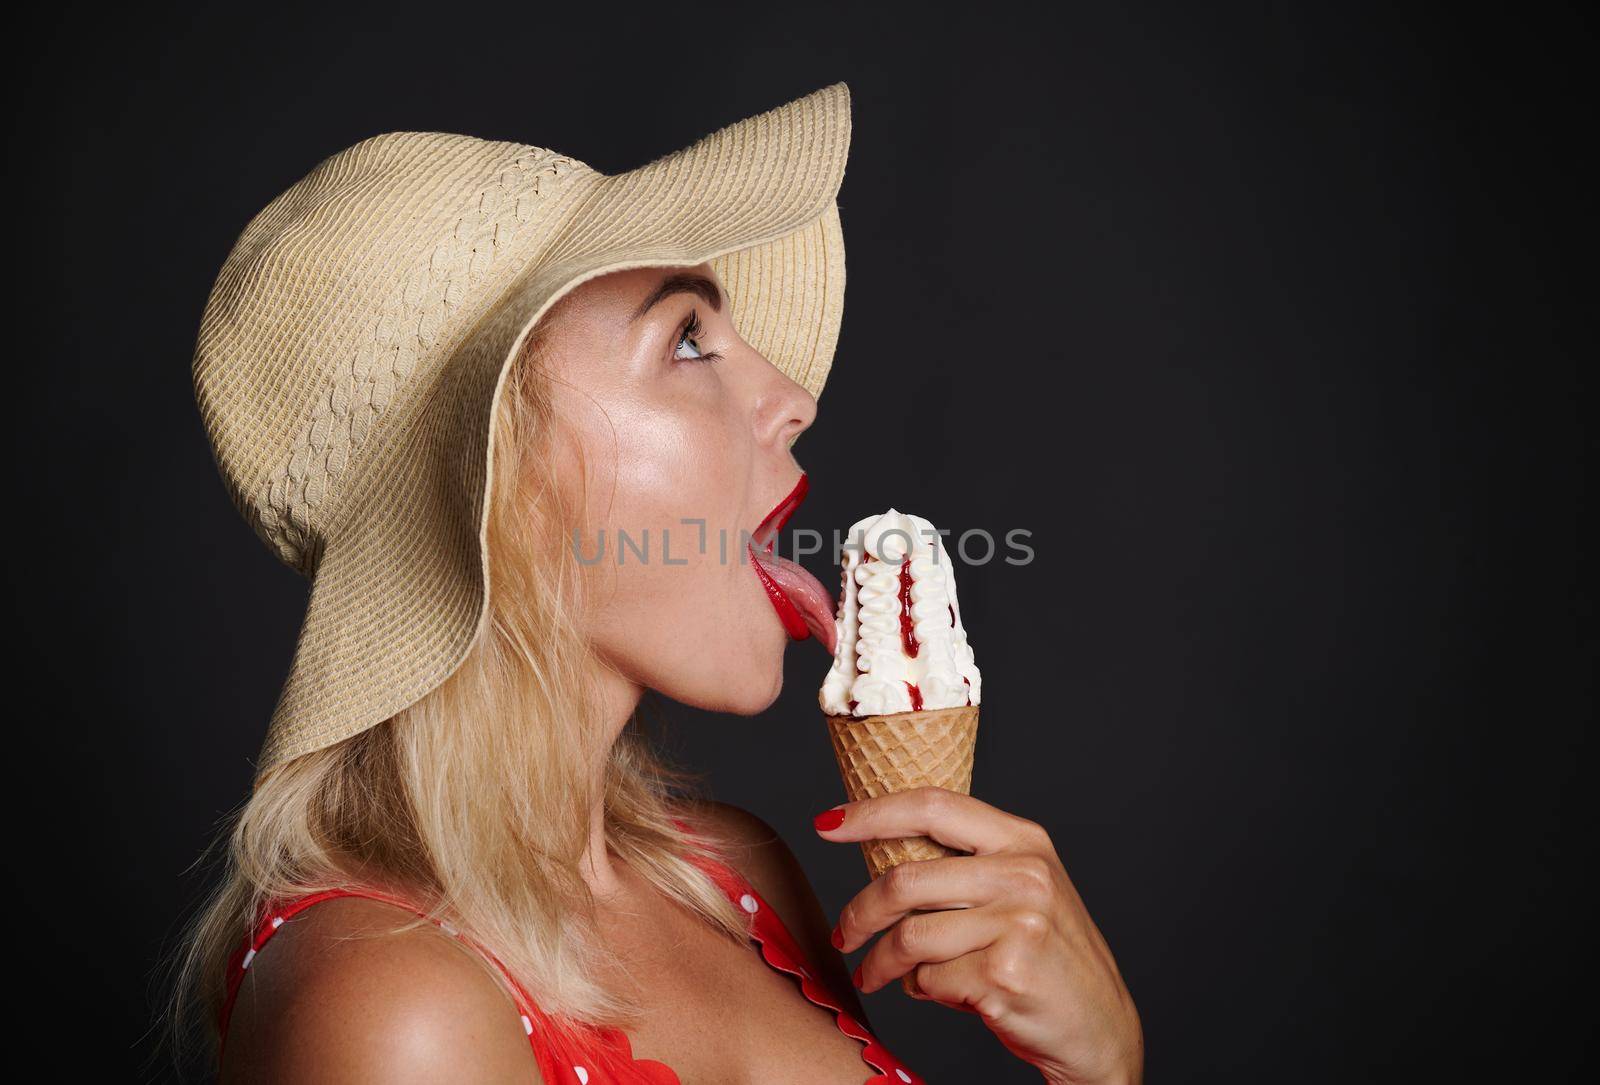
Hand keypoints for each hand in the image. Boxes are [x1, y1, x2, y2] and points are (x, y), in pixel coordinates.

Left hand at [815, 786, 1142, 1084]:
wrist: (1100, 1027)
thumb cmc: (1047, 955)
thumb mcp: (1020, 889)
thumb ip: (964, 865)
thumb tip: (876, 848)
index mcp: (1023, 840)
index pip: (931, 805)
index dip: (872, 812)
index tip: (827, 824)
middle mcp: (1024, 873)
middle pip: (905, 879)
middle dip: (859, 913)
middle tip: (843, 936)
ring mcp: (1018, 922)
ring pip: (910, 936)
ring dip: (884, 964)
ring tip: (880, 975)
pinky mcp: (1005, 973)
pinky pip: (930, 979)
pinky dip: (924, 990)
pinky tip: (943, 993)